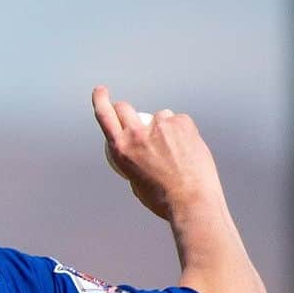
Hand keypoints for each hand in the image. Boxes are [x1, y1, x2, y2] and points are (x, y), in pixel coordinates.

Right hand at [91, 85, 222, 220]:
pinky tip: (188, 149)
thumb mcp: (136, 182)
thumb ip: (134, 161)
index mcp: (121, 149)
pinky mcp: (182, 123)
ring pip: (159, 116)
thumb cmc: (163, 199)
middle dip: (126, 111)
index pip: (104, 116)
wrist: (192, 201)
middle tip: (137, 123)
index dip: (100, 100)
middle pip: (125, 108)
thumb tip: (139, 152)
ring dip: (163, 126)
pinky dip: (182, 131)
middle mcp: (137, 134)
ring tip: (175, 150)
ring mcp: (161, 126)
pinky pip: (179, 121)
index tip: (100, 91)